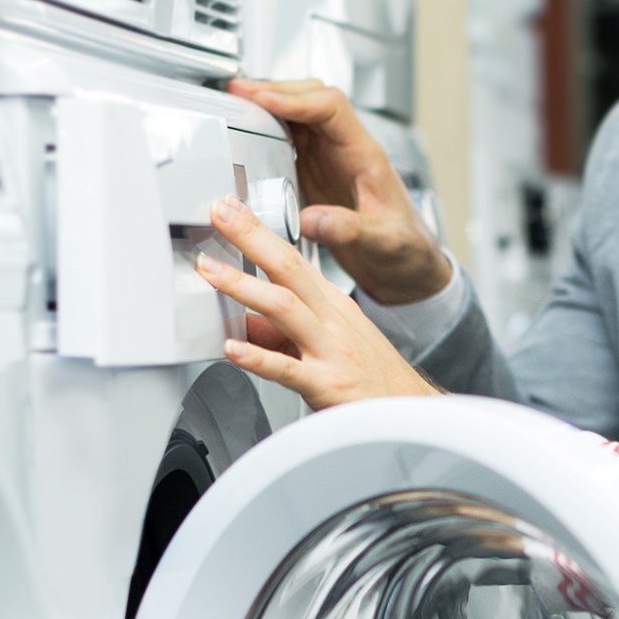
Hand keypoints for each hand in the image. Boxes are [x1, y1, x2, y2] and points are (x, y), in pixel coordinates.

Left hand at [199, 196, 440, 408]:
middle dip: (250, 237)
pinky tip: (231, 348)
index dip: (259, 231)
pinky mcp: (327, 384)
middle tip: (218, 215)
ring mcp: (330, 350)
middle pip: (288, 268)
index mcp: (331, 305)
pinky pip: (287, 368)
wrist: (409, 409)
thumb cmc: (372, 376)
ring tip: (210, 271)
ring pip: (285, 308)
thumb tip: (242, 321)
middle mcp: (331, 320)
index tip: (230, 209)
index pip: (291, 258)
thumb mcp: (329, 342)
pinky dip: (257, 357)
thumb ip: (282, 331)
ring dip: (243, 285)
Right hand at [226, 77, 451, 303]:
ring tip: (235, 103)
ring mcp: (328, 160)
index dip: (296, 99)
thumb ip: (349, 229)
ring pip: (297, 115)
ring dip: (267, 105)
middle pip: (310, 99)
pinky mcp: (315, 174)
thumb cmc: (406, 249)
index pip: (331, 108)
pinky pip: (289, 140)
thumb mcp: (383, 243)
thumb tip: (310, 219)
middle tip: (237, 92)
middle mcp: (345, 150)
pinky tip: (247, 133)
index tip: (264, 101)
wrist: (409, 266)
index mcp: (365, 155)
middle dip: (274, 91)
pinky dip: (266, 131)